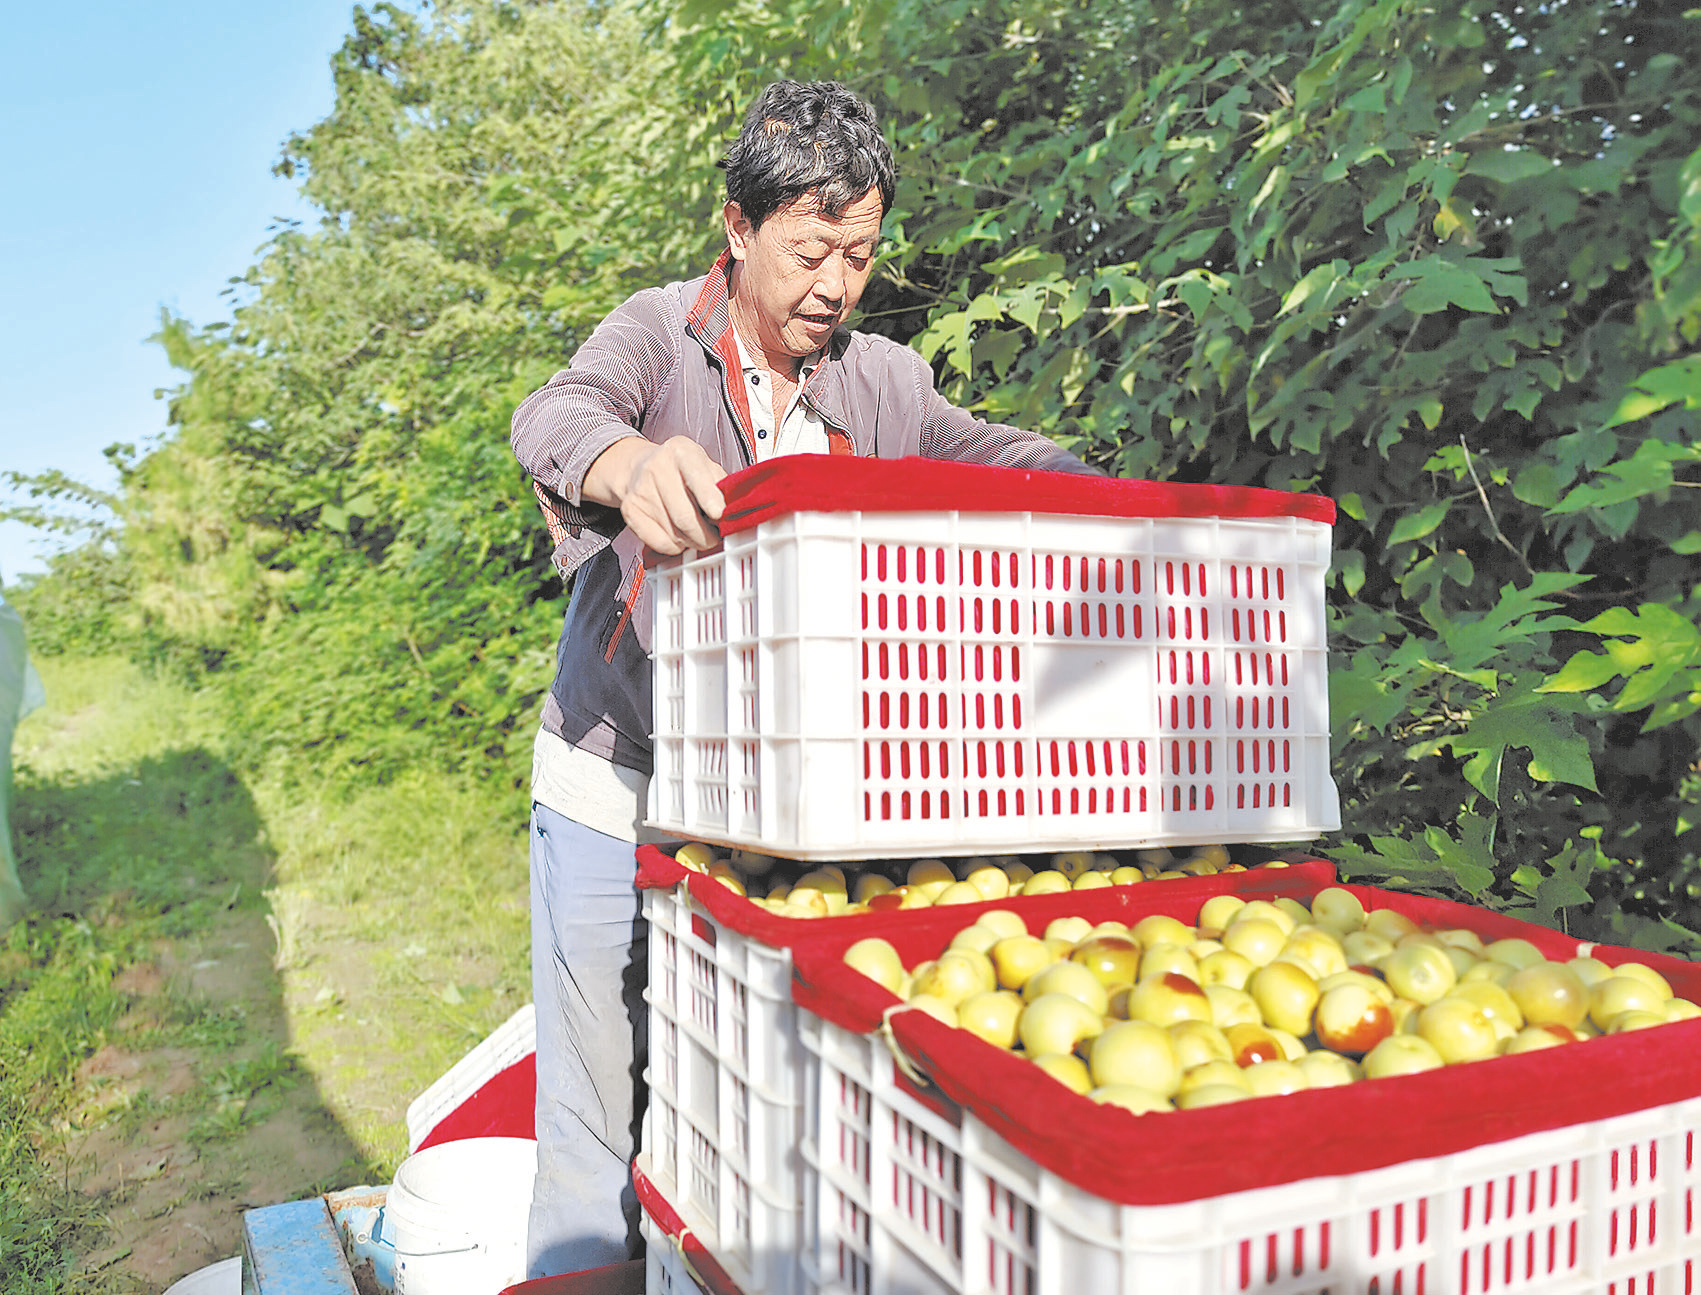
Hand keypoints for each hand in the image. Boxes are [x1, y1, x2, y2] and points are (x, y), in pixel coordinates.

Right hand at [583, 436, 726, 553]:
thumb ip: (722, 486)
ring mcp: (640, 490)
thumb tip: (735, 511)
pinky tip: (679, 536)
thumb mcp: (704, 465)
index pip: (697, 477)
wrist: (638, 467)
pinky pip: (659, 543)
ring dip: (692, 542)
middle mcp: (657, 468)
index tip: (719, 515)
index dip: (710, 499)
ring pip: (674, 534)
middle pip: (685, 516)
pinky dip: (675, 547)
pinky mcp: (630, 510)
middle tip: (715, 538)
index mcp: (682, 452)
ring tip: (697, 534)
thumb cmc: (680, 470)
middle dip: (706, 536)